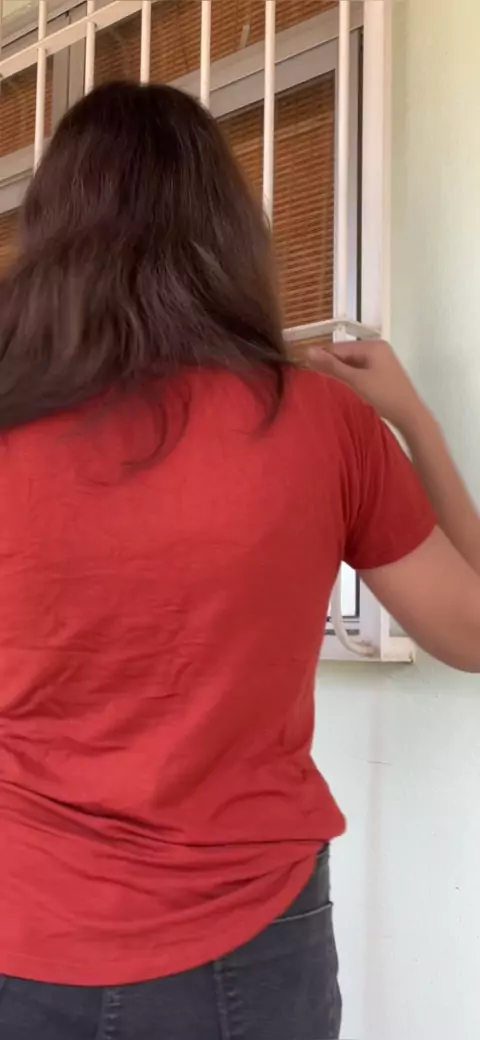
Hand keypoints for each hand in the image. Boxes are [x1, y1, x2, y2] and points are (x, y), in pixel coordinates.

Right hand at [307, 339, 426, 433]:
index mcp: (372, 345)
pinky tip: (344, 384)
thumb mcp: (355, 380)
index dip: (323, 357)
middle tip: (315, 376)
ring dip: (340, 370)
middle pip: (346, 353)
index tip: (306, 367)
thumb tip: (307, 351)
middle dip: (332, 363)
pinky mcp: (383, 371)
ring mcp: (382, 359)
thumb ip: (332, 366)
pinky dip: (351, 375)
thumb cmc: (384, 395)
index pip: (339, 347)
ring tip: (327, 380)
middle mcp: (378, 347)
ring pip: (353, 362)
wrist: (409, 414)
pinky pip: (361, 369)